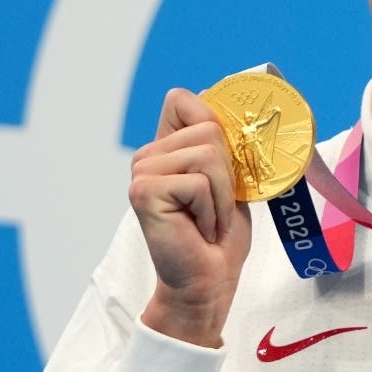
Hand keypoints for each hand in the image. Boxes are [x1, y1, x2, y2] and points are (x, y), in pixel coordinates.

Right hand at [129, 88, 250, 347]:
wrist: (210, 278)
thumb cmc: (220, 231)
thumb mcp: (230, 176)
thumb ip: (221, 140)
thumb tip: (217, 93)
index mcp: (166, 147)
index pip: (182, 99)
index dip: (213, 121)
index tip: (225, 163)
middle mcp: (148, 155)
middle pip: (208, 129)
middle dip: (229, 171)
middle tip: (216, 205)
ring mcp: (142, 172)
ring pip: (208, 154)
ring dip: (223, 192)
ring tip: (209, 217)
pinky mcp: (144, 192)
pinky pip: (200, 181)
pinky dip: (211, 208)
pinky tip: (199, 228)